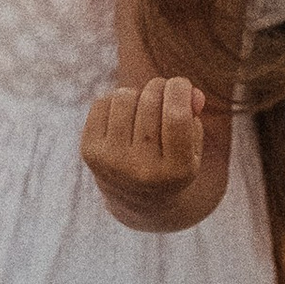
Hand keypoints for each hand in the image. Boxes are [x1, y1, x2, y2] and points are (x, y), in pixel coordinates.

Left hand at [80, 74, 207, 216]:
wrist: (137, 199)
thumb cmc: (171, 163)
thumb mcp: (191, 146)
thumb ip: (194, 116)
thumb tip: (190, 91)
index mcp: (176, 172)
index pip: (176, 117)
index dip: (180, 90)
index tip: (181, 83)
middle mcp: (142, 169)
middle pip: (150, 102)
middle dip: (160, 88)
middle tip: (164, 92)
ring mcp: (112, 161)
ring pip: (124, 97)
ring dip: (137, 95)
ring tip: (144, 110)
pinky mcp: (90, 152)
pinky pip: (102, 103)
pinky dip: (115, 102)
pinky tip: (124, 120)